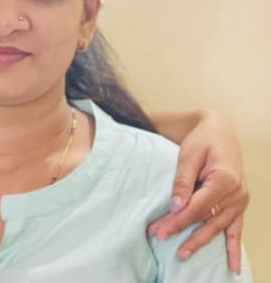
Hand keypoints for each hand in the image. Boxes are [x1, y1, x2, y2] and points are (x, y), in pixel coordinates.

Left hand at [147, 109, 248, 273]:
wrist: (220, 131)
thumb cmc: (203, 140)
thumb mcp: (189, 155)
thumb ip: (182, 181)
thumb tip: (176, 206)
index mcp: (225, 180)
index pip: (197, 208)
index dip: (177, 220)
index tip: (159, 230)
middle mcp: (236, 193)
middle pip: (206, 220)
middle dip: (183, 233)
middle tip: (160, 239)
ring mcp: (239, 201)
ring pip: (218, 227)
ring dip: (199, 241)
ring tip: (182, 255)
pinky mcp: (237, 204)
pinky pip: (236, 229)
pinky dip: (233, 247)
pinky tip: (232, 266)